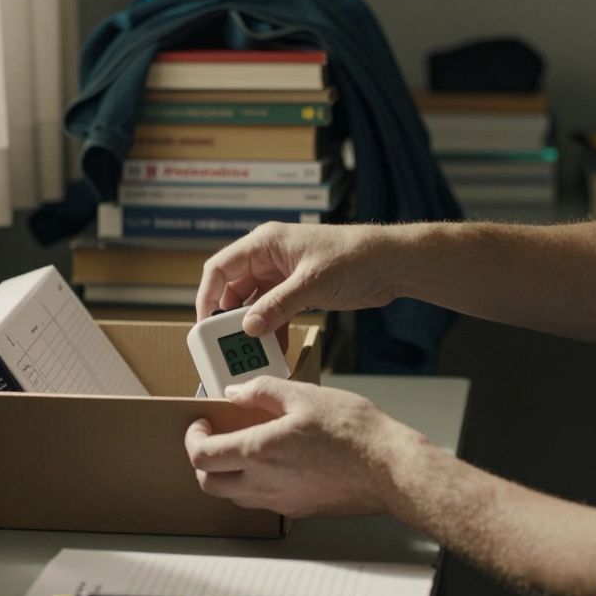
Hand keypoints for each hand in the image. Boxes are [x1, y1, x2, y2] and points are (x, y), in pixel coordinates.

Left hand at [183, 376, 425, 517]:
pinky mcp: (298, 510)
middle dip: (203, 460)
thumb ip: (262, 391)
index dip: (193, 438)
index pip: (202, 455)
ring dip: (227, 474)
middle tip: (214, 437)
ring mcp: (280, 501)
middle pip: (209, 483)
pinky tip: (274, 462)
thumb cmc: (353, 431)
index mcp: (258, 452)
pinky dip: (253, 484)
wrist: (390, 469)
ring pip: (234, 496)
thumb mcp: (304, 395)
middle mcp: (263, 484)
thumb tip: (235, 393)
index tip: (201, 423)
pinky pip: (262, 501)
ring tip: (243, 448)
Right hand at [195, 223, 401, 337]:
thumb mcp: (311, 283)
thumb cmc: (353, 257)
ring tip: (250, 351)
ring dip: (251, 327)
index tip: (204, 325)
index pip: (220, 268)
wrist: (390, 264)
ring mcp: (283, 275)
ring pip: (253, 303)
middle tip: (227, 345)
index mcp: (264, 243)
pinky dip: (271, 329)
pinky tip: (274, 348)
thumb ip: (277, 306)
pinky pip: (273, 312)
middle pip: (233, 289)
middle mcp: (268, 258)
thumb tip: (249, 327)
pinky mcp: (297, 291)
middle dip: (229, 317)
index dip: (207, 296)